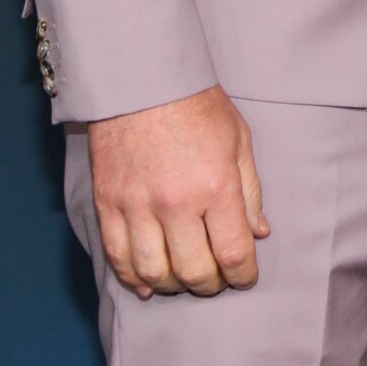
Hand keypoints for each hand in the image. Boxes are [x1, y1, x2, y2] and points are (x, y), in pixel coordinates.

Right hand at [88, 84, 269, 298]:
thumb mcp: (238, 140)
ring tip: (184, 280)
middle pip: (194, 271)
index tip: (245, 277)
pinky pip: (118, 258)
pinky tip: (147, 284)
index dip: (243, 275)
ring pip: (154, 273)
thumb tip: (259, 232)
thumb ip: (250, 191)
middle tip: (217, 280)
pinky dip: (133, 279)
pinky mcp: (108, 204)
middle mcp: (175, 202)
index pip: (234, 253)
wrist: (143, 78)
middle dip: (211, 285)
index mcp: (215, 185)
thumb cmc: (197, 106)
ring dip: (173, 286)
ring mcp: (137, 205)